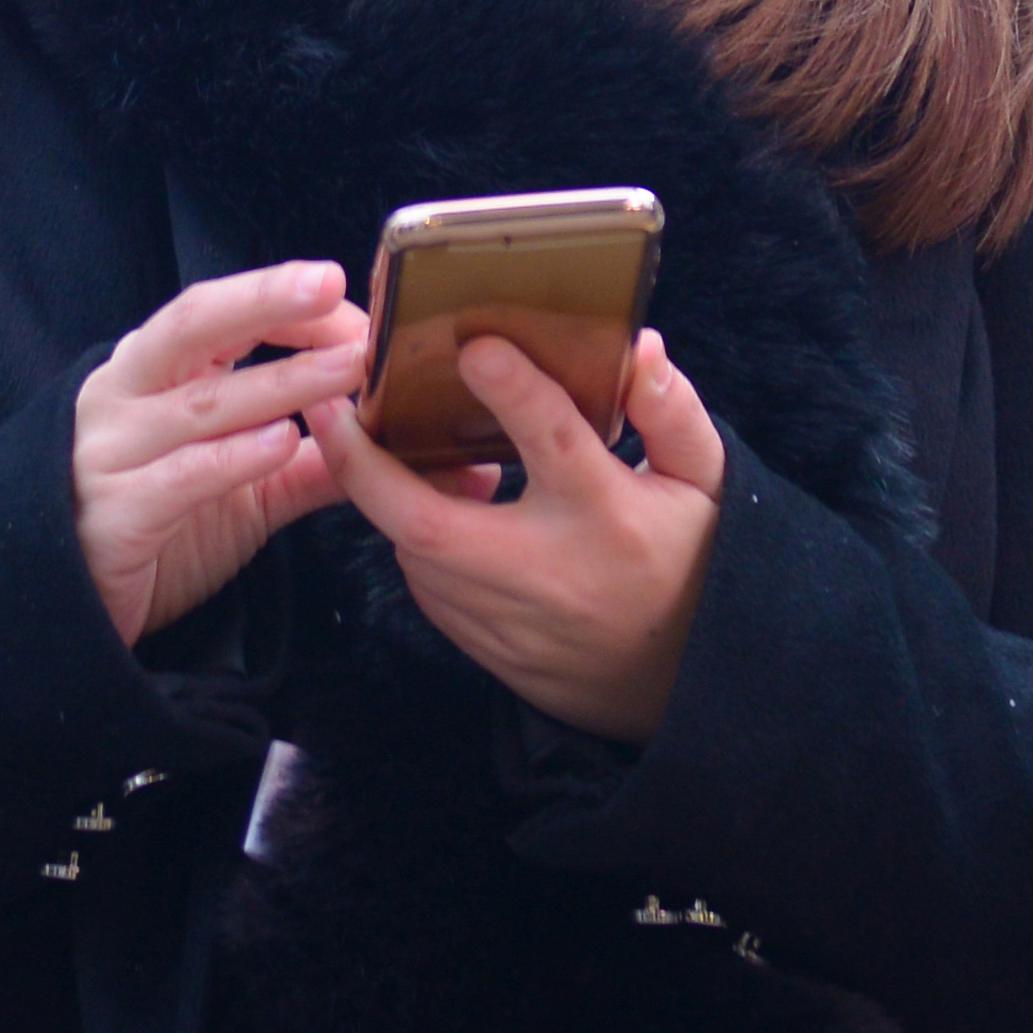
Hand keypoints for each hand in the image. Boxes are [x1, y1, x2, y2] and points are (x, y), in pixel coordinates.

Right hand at [72, 261, 364, 649]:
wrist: (73, 613)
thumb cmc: (160, 531)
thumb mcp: (245, 490)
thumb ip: (309, 462)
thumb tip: (386, 439)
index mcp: (150, 374)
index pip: (213, 314)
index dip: (274, 297)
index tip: (335, 285)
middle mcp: (124, 397)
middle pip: (192, 327)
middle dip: (262, 301)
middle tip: (327, 283)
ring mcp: (111, 452)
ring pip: (200, 404)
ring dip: (280, 385)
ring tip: (344, 371)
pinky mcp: (114, 514)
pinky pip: (179, 477)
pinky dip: (232, 459)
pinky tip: (283, 442)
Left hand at [311, 329, 728, 743]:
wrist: (695, 688)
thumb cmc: (696, 565)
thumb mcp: (706, 482)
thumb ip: (671, 411)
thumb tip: (638, 346)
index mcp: (609, 515)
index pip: (553, 441)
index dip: (513, 390)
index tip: (474, 344)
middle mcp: (548, 571)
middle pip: (428, 521)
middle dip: (363, 464)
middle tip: (326, 407)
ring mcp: (511, 621)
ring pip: (416, 557)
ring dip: (389, 501)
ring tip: (380, 443)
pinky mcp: (491, 652)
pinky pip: (431, 592)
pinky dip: (416, 545)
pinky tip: (427, 506)